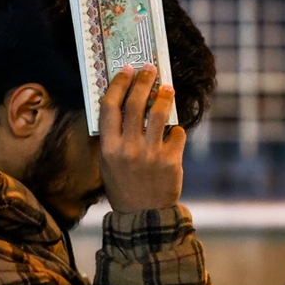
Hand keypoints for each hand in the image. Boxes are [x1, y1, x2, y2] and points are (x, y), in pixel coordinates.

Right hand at [98, 63, 184, 213]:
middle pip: (135, 104)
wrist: (144, 215)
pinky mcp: (171, 161)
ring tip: (167, 87)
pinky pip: (177, 134)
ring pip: (160, 114)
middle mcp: (127, 148)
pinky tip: (173, 132)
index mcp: (108, 148)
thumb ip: (114, 137)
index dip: (119, 85)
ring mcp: (150, 154)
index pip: (110, 107)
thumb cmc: (123, 185)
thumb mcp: (108, 163)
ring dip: (164, 96)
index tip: (126, 70)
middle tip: (150, 69)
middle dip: (144, 82)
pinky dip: (176, 130)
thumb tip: (126, 104)